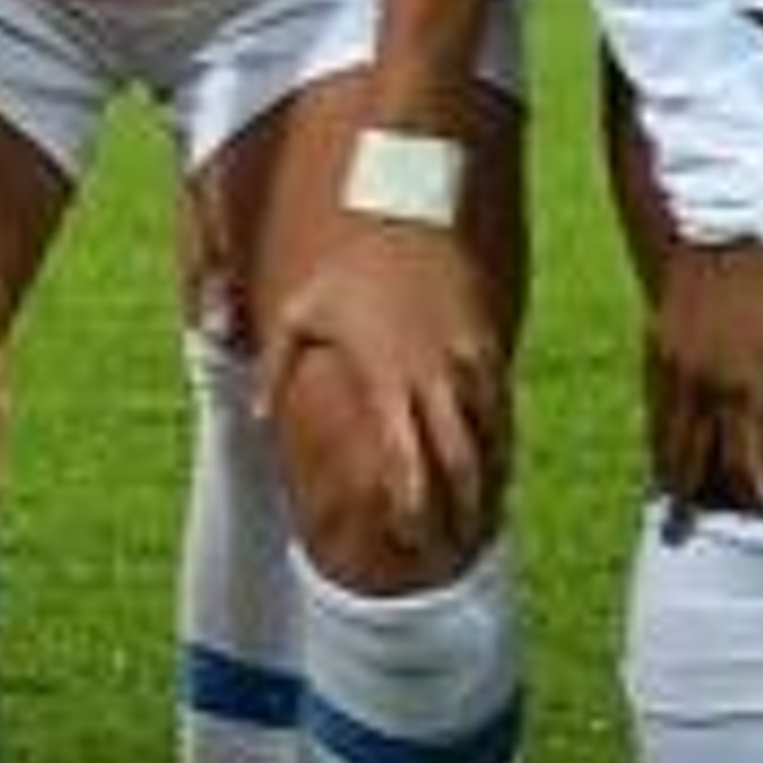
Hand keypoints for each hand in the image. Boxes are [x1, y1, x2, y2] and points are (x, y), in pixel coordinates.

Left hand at [259, 218, 506, 558]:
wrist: (405, 212)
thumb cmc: (344, 267)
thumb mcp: (297, 311)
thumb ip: (276, 368)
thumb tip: (258, 418)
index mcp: (388, 377)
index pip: (408, 461)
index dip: (413, 506)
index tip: (409, 539)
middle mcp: (436, 378)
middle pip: (461, 466)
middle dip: (461, 515)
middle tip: (452, 551)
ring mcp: (470, 364)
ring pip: (493, 444)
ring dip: (488, 487)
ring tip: (478, 525)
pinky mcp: (490, 347)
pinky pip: (504, 411)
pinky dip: (503, 446)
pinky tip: (496, 471)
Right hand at [649, 239, 762, 513]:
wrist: (737, 209)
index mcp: (739, 385)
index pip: (743, 463)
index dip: (756, 496)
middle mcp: (697, 377)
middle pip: (686, 451)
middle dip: (688, 494)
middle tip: (680, 529)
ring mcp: (672, 351)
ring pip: (663, 421)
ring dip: (666, 458)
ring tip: (667, 492)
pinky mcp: (661, 327)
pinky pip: (655, 390)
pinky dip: (658, 418)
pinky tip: (663, 427)